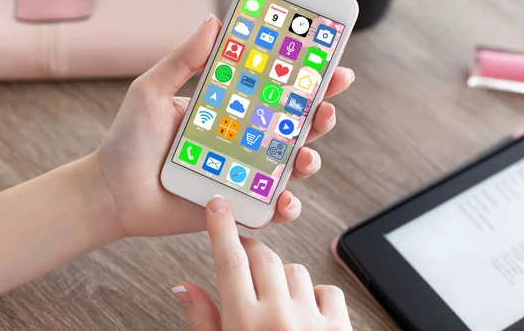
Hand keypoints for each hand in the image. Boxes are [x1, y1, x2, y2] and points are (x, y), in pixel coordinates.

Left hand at [95, 14, 354, 236]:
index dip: (306, 81)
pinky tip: (284, 200)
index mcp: (229, 110)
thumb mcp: (152, 92)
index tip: (330, 66)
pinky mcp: (236, 207)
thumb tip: (214, 21)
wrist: (111, 193)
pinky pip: (269, 208)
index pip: (275, 92)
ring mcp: (242, 174)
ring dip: (309, 160)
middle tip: (326, 107)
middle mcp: (242, 141)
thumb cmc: (128, 141)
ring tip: (306, 157)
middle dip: (319, 116)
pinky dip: (285, 207)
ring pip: (290, 167)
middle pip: (293, 128)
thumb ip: (183, 60)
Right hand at [172, 196, 352, 330]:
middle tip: (244, 265)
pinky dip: (314, 296)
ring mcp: (312, 321)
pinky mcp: (340, 327)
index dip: (220, 227)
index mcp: (243, 323)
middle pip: (262, 257)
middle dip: (251, 254)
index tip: (217, 205)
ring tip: (276, 305)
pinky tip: (305, 316)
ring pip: (294, 270)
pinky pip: (326, 289)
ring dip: (282, 279)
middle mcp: (278, 316)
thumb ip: (203, 320)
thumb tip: (183, 287)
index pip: (228, 261)